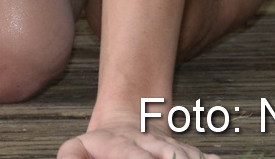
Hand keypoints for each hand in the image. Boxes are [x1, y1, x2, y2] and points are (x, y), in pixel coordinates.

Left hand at [57, 123, 218, 158]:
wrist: (128, 119)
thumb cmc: (100, 145)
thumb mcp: (77, 148)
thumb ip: (72, 156)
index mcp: (123, 145)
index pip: (132, 154)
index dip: (137, 158)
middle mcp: (150, 145)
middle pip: (166, 155)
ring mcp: (170, 148)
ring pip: (187, 155)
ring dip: (191, 158)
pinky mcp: (184, 153)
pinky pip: (202, 157)